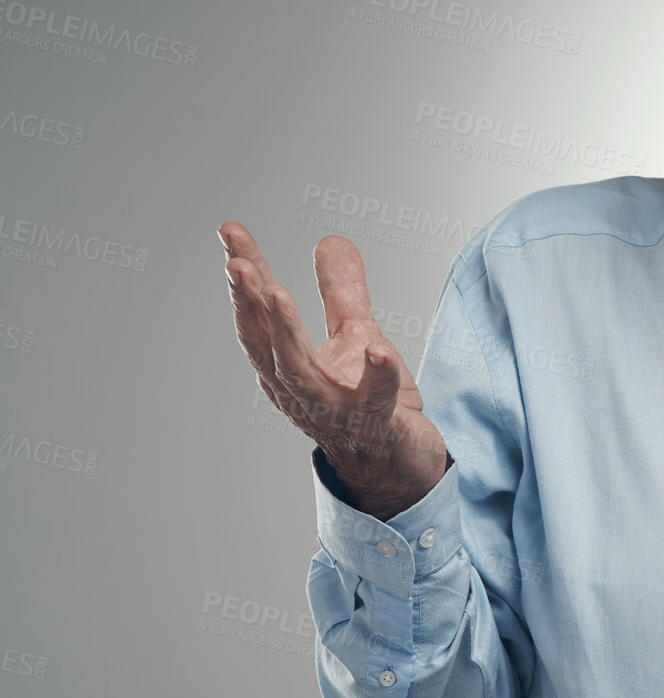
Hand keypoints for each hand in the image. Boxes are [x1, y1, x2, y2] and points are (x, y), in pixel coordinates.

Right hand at [220, 221, 447, 517]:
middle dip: (248, 302)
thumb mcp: (356, 336)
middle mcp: (298, 391)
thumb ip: (342, 292)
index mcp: (287, 367)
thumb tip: (329, 239)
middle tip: (237, 263)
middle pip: (264, 344)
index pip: (258, 314)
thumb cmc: (371, 404)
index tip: (229, 229)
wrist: (399, 467)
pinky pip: (374, 400)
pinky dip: (375, 375)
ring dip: (285, 332)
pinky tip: (376, 349)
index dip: (244, 272)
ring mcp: (333, 412)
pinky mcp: (374, 426)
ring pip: (299, 372)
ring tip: (277, 292)